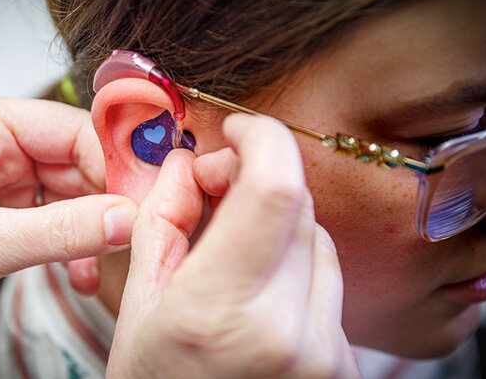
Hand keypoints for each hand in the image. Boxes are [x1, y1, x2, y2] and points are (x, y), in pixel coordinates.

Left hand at [0, 93, 136, 376]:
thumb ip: (63, 231)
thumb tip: (127, 218)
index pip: (73, 130)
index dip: (115, 163)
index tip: (146, 197)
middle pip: (82, 163)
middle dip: (109, 201)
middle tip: (138, 233)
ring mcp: (8, 183)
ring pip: (78, 196)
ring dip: (95, 231)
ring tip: (105, 259)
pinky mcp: (13, 218)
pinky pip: (64, 224)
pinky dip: (78, 249)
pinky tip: (80, 274)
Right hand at [107, 114, 358, 377]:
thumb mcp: (139, 305)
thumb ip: (164, 220)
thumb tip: (192, 161)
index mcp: (219, 313)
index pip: (274, 190)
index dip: (262, 138)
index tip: (238, 129)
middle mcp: (287, 333)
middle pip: (298, 205)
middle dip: (259, 179)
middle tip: (218, 190)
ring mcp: (326, 353)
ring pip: (318, 241)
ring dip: (279, 227)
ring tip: (235, 258)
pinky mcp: (345, 364)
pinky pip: (328, 282)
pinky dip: (296, 267)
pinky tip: (260, 294)